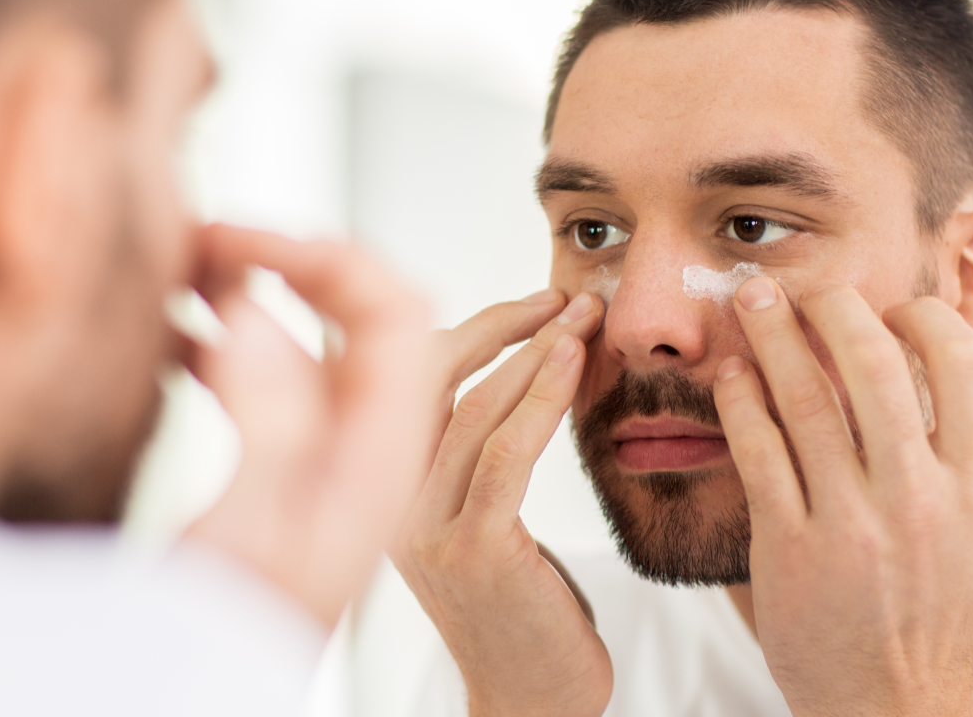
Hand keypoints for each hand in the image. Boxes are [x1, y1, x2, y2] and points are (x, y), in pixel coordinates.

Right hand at [183, 224, 436, 628]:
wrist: (233, 703)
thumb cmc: (240, 646)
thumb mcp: (250, 537)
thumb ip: (270, 426)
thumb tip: (262, 313)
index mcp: (379, 451)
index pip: (395, 313)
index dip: (332, 256)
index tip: (253, 234)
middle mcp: (371, 446)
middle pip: (374, 317)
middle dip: (304, 262)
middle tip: (216, 237)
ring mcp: (338, 459)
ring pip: (321, 345)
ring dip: (264, 296)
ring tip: (188, 266)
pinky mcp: (300, 474)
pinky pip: (282, 386)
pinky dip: (231, 342)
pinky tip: (173, 333)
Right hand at [393, 291, 613, 716]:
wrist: (532, 704)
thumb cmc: (524, 611)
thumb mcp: (487, 522)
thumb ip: (481, 459)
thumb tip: (523, 373)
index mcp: (388, 490)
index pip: (409, 381)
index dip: (472, 330)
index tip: (534, 303)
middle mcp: (391, 504)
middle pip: (429, 379)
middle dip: (502, 325)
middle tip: (564, 296)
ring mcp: (425, 529)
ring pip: (473, 407)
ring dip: (535, 349)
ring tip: (583, 314)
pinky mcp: (473, 552)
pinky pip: (508, 453)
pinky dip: (543, 396)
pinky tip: (575, 361)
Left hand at [712, 279, 972, 716]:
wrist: (891, 706)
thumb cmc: (958, 614)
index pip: (959, 363)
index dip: (922, 316)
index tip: (890, 307)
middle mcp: (916, 500)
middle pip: (870, 366)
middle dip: (830, 306)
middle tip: (802, 285)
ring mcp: (848, 524)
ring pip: (804, 402)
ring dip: (771, 338)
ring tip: (749, 301)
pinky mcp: (787, 548)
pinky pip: (758, 454)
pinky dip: (740, 403)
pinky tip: (730, 375)